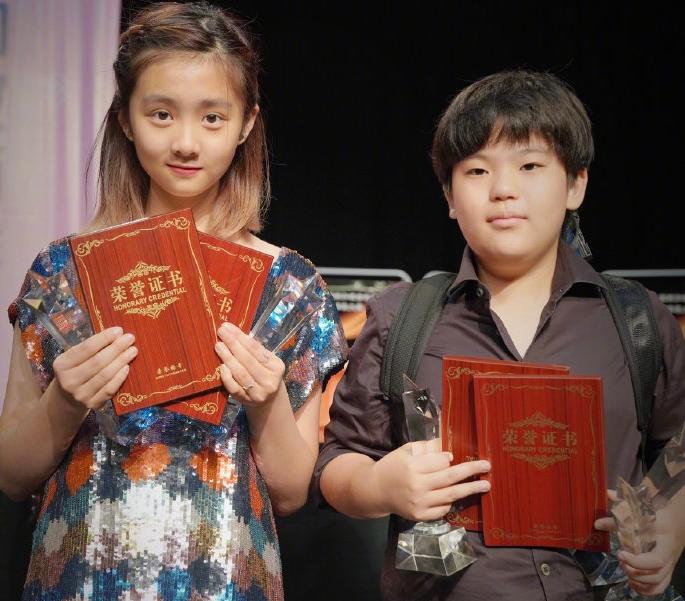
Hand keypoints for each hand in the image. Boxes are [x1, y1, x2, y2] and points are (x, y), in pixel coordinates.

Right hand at [52, 326, 136, 410]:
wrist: (68, 399)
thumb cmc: (76, 370)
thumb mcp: (75, 358)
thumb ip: (91, 348)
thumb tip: (117, 334)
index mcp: (62, 364)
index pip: (86, 348)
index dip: (104, 338)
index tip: (119, 330)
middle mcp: (69, 380)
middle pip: (98, 361)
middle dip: (116, 348)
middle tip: (130, 338)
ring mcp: (80, 394)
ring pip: (105, 375)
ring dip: (121, 361)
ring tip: (132, 350)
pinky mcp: (92, 404)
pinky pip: (109, 389)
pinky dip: (120, 377)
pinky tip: (127, 367)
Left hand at [215, 322, 285, 406]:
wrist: (269, 400)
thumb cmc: (265, 374)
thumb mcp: (267, 361)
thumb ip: (254, 350)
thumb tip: (233, 332)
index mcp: (276, 366)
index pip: (256, 349)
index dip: (241, 337)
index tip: (228, 327)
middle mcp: (269, 380)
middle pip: (248, 360)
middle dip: (233, 344)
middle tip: (221, 332)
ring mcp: (258, 392)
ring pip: (241, 373)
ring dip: (228, 358)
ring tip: (218, 346)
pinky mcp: (246, 401)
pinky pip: (234, 388)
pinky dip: (227, 377)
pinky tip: (221, 366)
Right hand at [373, 440, 490, 521]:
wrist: (375, 491)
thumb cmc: (392, 467)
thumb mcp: (405, 451)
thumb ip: (426, 448)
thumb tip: (450, 452)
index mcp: (412, 466)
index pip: (440, 461)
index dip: (448, 458)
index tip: (453, 457)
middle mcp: (416, 486)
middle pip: (450, 477)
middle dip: (471, 470)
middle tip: (487, 466)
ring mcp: (419, 503)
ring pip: (451, 495)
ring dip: (470, 489)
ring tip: (485, 485)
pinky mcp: (420, 516)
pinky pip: (443, 509)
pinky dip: (451, 502)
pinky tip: (457, 496)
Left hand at [594, 489, 683, 595]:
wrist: (679, 515)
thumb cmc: (660, 511)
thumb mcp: (642, 508)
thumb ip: (620, 510)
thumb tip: (601, 514)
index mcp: (664, 539)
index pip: (656, 559)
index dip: (637, 562)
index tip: (620, 554)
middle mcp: (669, 554)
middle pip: (657, 574)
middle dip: (635, 572)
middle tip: (620, 560)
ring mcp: (670, 562)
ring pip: (659, 582)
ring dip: (639, 581)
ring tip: (625, 569)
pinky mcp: (668, 567)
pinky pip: (661, 585)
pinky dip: (646, 589)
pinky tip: (632, 582)